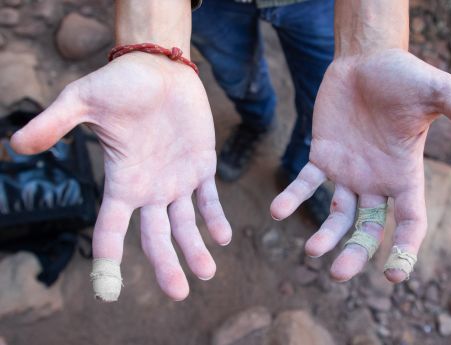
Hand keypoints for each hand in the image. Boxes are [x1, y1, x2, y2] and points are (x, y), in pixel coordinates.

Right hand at [11, 53, 231, 299]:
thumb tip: (16, 145)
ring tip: (206, 273)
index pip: (111, 228)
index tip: (108, 291)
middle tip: (179, 293)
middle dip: (166, 265)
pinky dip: (215, 218)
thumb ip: (55, 124)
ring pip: (185, 224)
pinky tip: (223, 237)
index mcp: (121, 182)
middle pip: (156, 237)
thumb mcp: (82, 101)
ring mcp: (176, 180)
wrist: (159, 68)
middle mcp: (149, 189)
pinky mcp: (201, 166)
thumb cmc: (119, 83)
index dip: (108, 258)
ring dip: (196, 248)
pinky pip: (209, 199)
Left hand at [271, 49, 450, 282]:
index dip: (405, 250)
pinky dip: (292, 197)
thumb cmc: (405, 76)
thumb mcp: (439, 91)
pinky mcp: (322, 157)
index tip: (393, 275)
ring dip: (325, 235)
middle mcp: (376, 182)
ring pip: (336, 214)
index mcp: (405, 175)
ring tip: (311, 251)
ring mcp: (348, 172)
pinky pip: (305, 183)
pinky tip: (278, 210)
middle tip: (338, 273)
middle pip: (368, 228)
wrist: (366, 60)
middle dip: (355, 252)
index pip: (410, 222)